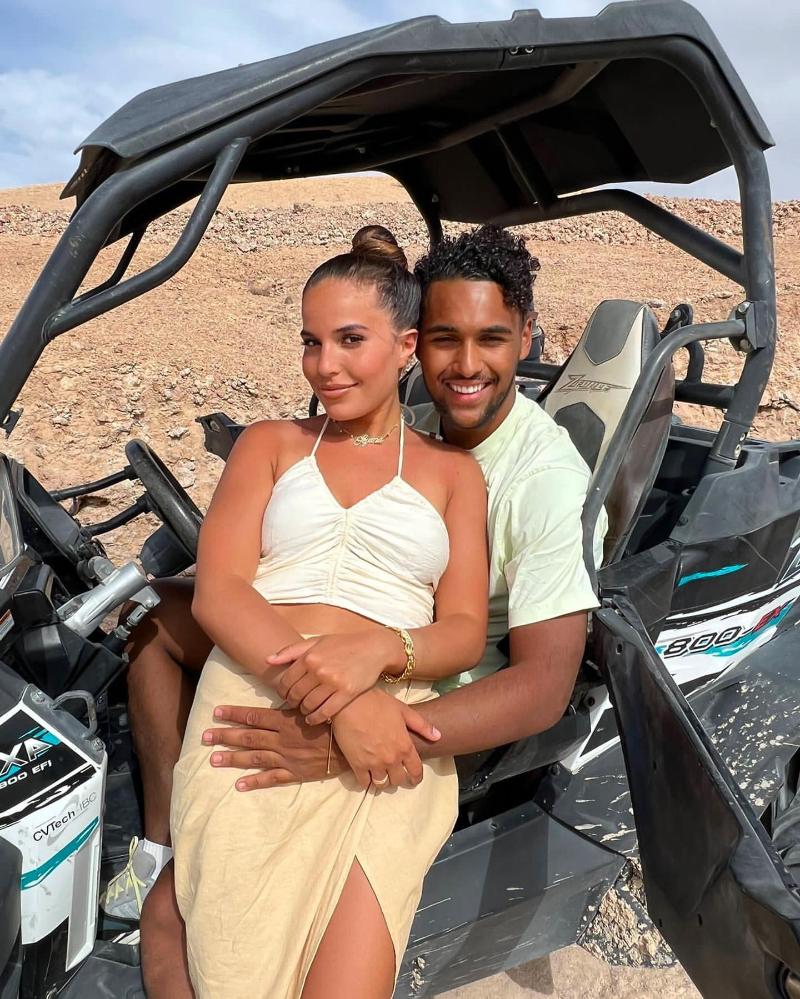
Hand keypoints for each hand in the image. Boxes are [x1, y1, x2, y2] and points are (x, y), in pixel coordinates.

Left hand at [202, 704, 338, 789]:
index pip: (253, 716)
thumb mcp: (313, 704)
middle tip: (204, 737)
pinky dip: (255, 781)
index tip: (216, 712)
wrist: (351, 744)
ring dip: (233, 758)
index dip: (234, 714)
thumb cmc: (333, 719)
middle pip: (248, 737)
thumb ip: (294, 698)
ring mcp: (286, 757)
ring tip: (213, 759)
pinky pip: (271, 778)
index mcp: (284, 721)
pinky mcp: (294, 772)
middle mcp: (281, 739)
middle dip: (225, 736)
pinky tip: (238, 784)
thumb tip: (279, 687)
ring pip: (254, 758)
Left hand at [269, 630, 400, 724]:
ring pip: (308, 705)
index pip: (285, 681)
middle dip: (291, 702)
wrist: (373, 648)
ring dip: (303, 711)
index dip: (282, 691)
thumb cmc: (343, 645)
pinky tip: (313, 718)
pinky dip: (315, 718)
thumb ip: (291, 651)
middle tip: (294, 704)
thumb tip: (268, 660)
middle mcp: (319, 669)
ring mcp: (333, 682)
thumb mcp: (316, 642)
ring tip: (304, 710)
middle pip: (295, 695)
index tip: (285, 694)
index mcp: (309, 656)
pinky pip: (325, 712)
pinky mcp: (346, 693)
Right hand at [331, 689, 440, 790]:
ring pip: (382, 784)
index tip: (414, 779)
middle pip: (398, 780)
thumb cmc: (377, 703)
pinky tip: (366, 774)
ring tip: (380, 774)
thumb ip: (422, 725)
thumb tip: (438, 736)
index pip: (415, 771)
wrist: (350, 702)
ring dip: (382, 780)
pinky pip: (364, 783)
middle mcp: (391, 759)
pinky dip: (366, 781)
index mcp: (404, 746)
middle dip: (398, 778)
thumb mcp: (403, 710)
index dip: (416, 777)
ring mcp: (374, 763)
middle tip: (394, 773)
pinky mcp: (357, 765)